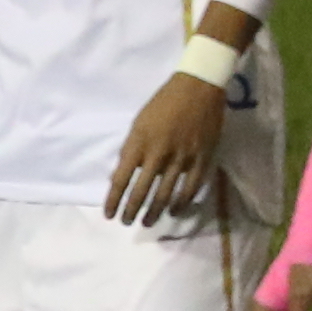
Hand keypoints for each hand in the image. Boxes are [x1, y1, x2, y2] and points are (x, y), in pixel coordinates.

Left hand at [100, 70, 228, 228]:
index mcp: (139, 143)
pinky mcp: (202, 159)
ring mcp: (182, 158)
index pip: (120, 180)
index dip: (113, 200)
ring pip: (166, 195)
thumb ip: (129, 151)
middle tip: (127, 222)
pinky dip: (181, 202)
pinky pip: (191, 188)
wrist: (198, 88)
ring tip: (147, 222)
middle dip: (132, 211)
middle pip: (142, 192)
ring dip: (155, 212)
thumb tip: (119, 176)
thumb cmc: (162, 104)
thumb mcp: (138, 124)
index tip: (109, 215)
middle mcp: (158, 154)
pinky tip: (175, 210)